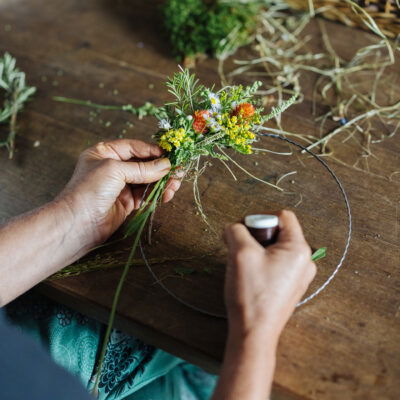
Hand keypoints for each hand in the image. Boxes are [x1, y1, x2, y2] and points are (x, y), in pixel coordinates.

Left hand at [58, 139, 180, 247]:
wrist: (77, 224)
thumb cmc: (89, 190)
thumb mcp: (115, 170)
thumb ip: (142, 168)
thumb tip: (167, 165)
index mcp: (106, 152)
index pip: (135, 147)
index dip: (154, 151)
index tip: (171, 155)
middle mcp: (114, 167)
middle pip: (144, 163)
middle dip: (162, 168)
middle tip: (178, 172)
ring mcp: (121, 185)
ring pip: (148, 179)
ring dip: (162, 182)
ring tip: (174, 186)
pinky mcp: (127, 201)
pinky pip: (147, 194)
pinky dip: (157, 194)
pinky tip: (166, 195)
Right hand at [224, 210, 315, 339]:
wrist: (254, 332)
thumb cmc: (251, 295)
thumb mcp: (240, 253)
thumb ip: (236, 231)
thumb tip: (233, 227)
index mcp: (299, 249)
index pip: (282, 216)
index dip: (260, 218)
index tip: (244, 233)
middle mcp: (304, 260)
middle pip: (278, 231)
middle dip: (255, 235)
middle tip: (240, 249)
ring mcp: (298, 274)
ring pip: (274, 247)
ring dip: (255, 249)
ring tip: (243, 264)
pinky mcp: (290, 284)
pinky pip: (275, 262)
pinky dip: (260, 262)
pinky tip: (248, 275)